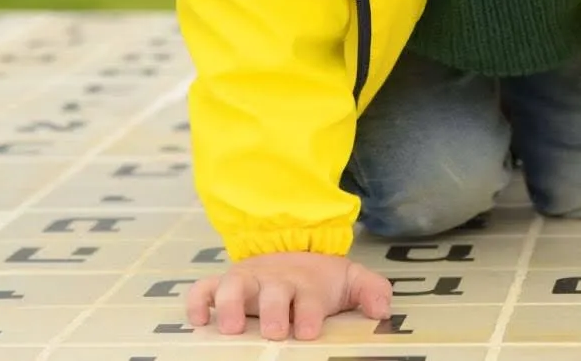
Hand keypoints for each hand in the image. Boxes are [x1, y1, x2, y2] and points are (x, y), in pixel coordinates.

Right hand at [185, 252, 391, 340]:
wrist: (290, 250)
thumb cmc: (318, 279)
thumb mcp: (350, 280)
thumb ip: (371, 291)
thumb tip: (383, 309)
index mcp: (307, 285)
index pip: (310, 298)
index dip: (309, 313)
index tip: (308, 330)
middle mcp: (276, 283)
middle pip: (272, 293)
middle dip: (272, 311)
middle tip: (274, 331)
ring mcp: (248, 282)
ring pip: (234, 287)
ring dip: (229, 305)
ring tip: (228, 328)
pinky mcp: (224, 284)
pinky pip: (204, 289)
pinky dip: (197, 301)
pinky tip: (197, 318)